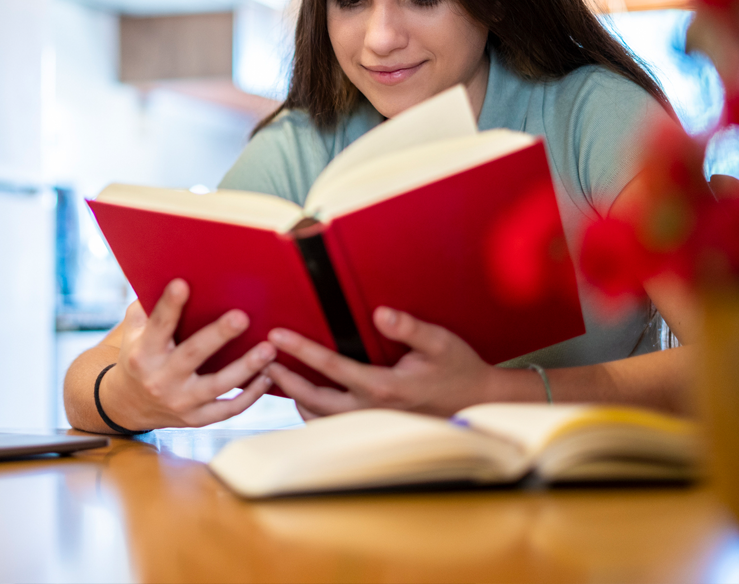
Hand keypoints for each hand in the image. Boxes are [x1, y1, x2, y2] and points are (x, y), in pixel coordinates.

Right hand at [100, 279, 275, 429]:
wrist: (128, 405)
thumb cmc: (138, 356)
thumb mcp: (134, 332)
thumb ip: (149, 308)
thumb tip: (173, 272)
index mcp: (144, 353)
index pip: (158, 325)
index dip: (169, 305)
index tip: (182, 283)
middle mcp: (160, 379)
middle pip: (192, 355)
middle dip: (218, 335)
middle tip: (242, 317)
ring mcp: (180, 402)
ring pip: (217, 386)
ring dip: (245, 367)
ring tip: (269, 349)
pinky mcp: (196, 418)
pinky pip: (228, 409)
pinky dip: (250, 395)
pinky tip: (267, 376)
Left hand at [265, 307, 495, 417]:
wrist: (476, 401)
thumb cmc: (458, 368)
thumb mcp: (439, 342)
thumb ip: (409, 328)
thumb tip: (381, 313)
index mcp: (383, 386)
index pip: (331, 366)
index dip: (300, 350)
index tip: (277, 335)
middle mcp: (371, 409)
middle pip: (314, 399)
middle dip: (284, 380)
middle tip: (262, 361)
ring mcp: (371, 422)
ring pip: (321, 418)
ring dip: (296, 398)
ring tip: (276, 378)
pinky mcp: (374, 426)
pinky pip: (334, 424)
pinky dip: (313, 412)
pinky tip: (305, 397)